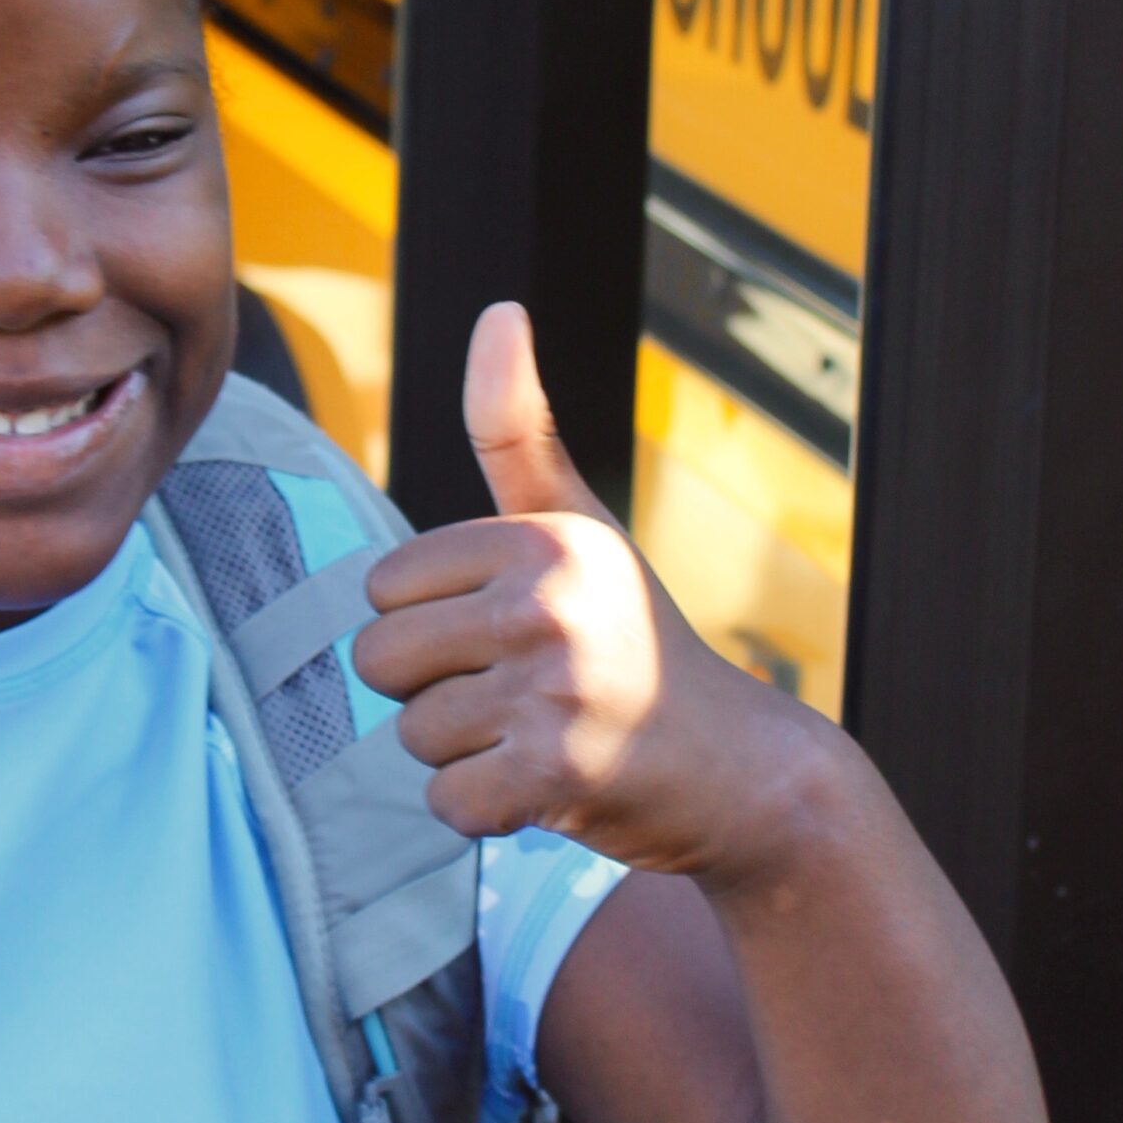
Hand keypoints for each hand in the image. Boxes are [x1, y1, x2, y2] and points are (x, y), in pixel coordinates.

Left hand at [350, 303, 799, 875]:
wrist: (742, 769)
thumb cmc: (635, 639)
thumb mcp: (577, 526)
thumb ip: (517, 430)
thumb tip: (499, 309)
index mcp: (540, 540)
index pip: (384, 591)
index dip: (433, 626)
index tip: (512, 636)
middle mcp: (548, 604)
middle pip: (380, 661)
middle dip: (436, 692)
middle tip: (524, 696)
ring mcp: (555, 691)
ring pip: (411, 736)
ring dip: (466, 754)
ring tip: (545, 737)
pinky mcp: (557, 776)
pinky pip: (448, 803)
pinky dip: (487, 814)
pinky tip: (550, 790)